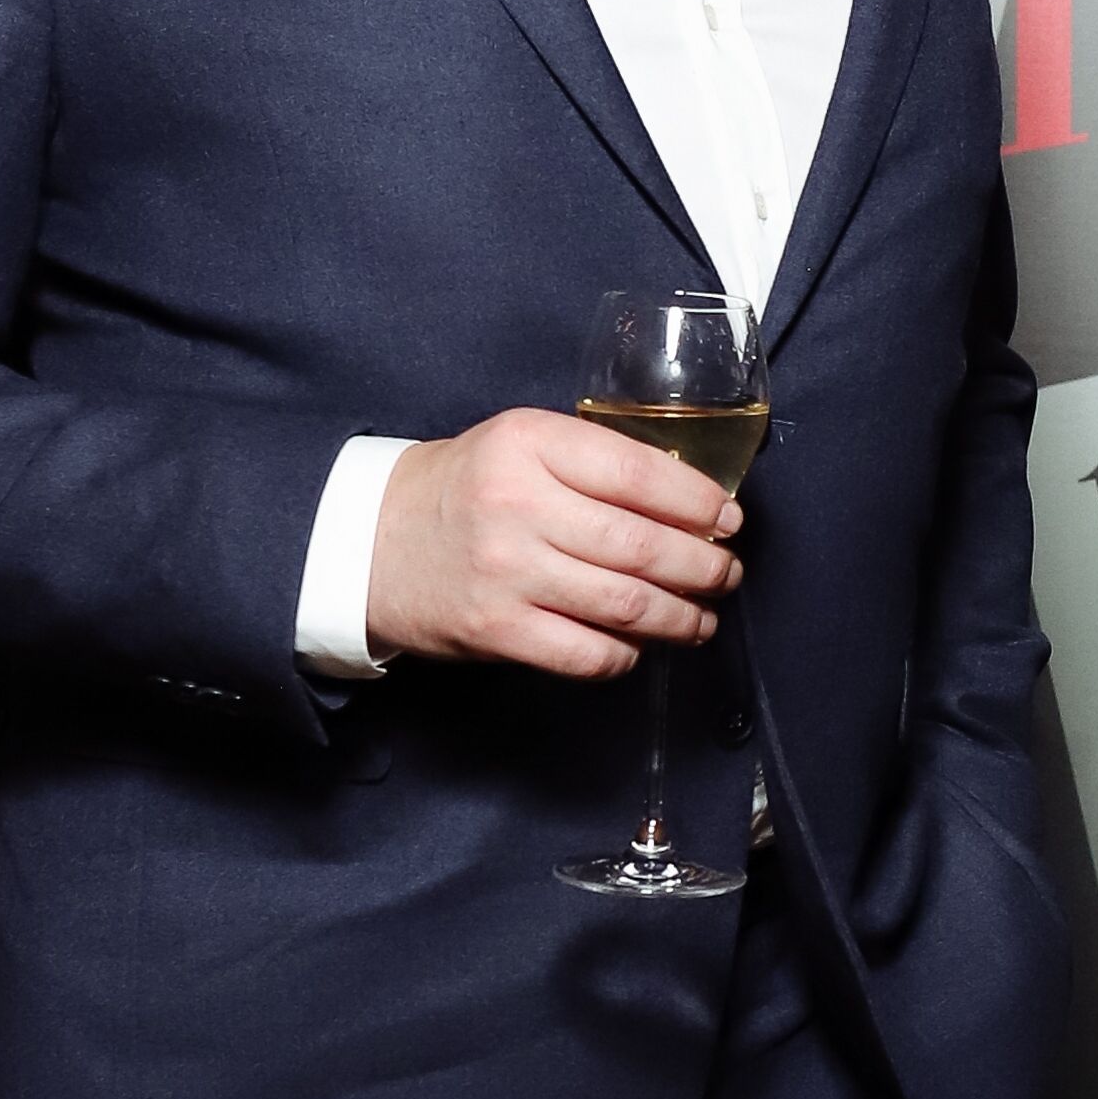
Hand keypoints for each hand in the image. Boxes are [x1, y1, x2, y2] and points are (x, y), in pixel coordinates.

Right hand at [362, 407, 743, 679]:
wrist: (370, 543)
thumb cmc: (464, 491)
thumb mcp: (520, 445)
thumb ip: (594, 462)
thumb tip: (691, 503)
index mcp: (530, 444)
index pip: (639, 473)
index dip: (698, 503)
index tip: (727, 520)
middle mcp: (518, 506)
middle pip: (642, 546)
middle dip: (703, 566)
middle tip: (726, 572)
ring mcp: (507, 573)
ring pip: (626, 605)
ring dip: (681, 616)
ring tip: (702, 615)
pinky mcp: (497, 630)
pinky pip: (589, 654)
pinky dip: (627, 654)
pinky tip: (641, 644)